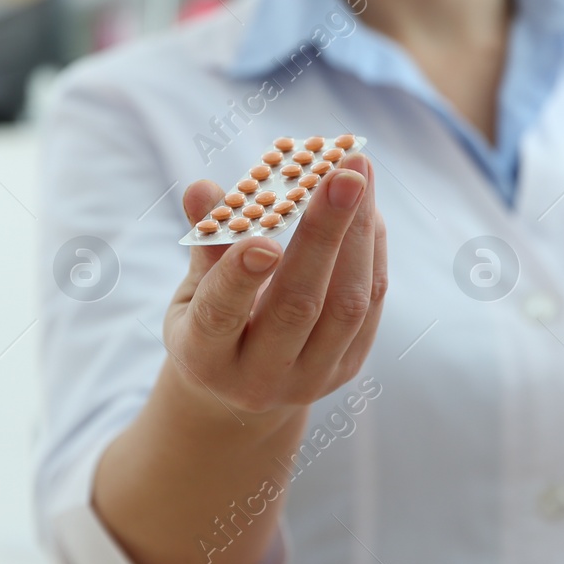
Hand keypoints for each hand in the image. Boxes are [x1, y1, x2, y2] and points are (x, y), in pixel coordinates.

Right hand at [160, 152, 386, 425]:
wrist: (240, 390)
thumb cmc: (208, 323)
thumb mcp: (191, 292)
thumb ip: (205, 243)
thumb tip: (203, 188)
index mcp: (204, 359)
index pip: (220, 316)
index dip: (239, 277)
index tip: (263, 237)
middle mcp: (259, 379)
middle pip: (297, 307)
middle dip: (324, 235)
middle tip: (342, 174)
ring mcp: (310, 379)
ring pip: (345, 305)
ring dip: (359, 233)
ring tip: (359, 173)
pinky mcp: (347, 368)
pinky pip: (369, 304)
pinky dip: (371, 249)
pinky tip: (367, 207)